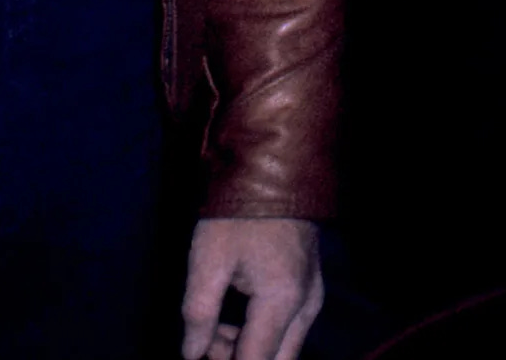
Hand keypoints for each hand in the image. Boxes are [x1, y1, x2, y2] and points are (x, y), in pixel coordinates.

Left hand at [181, 217, 321, 359]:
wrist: (272, 165)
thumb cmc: (236, 208)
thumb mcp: (208, 257)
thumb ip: (198, 312)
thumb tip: (191, 355)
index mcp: (282, 301)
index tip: (200, 355)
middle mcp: (307, 307)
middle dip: (240, 359)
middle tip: (206, 341)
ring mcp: (313, 297)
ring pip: (284, 350)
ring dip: (249, 349)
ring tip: (213, 324)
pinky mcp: (310, 286)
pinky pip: (289, 329)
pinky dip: (261, 332)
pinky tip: (234, 313)